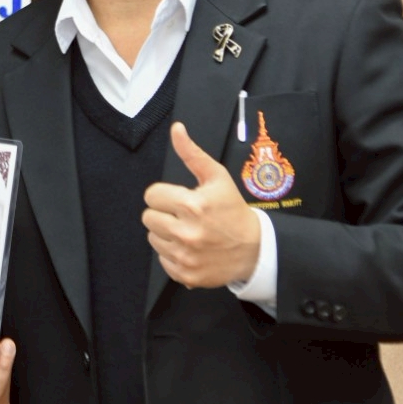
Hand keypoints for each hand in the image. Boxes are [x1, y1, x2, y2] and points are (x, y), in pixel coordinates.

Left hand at [142, 122, 261, 288]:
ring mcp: (185, 256)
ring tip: (188, 231)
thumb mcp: (217, 177)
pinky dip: (173, 254)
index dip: (164, 195)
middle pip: (148, 217)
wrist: (254, 249)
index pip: (151, 195)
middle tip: (183, 215)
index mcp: (193, 205)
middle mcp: (187, 232)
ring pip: (153, 238)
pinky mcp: (185, 274)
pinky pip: (162, 259)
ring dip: (166, 233)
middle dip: (163, 213)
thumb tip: (176, 129)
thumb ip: (192, 153)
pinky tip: (190, 248)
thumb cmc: (232, 210)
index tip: (178, 198)